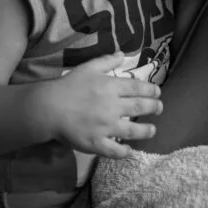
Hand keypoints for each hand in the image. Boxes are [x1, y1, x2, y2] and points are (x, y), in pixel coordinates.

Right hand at [43, 51, 161, 157]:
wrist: (48, 107)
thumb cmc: (68, 85)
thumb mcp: (88, 67)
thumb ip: (107, 61)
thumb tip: (122, 54)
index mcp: (111, 87)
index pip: (138, 88)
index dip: (151, 90)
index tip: (158, 92)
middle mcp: (112, 107)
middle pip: (140, 107)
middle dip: (154, 107)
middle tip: (160, 108)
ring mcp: (105, 127)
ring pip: (132, 131)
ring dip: (146, 131)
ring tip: (152, 130)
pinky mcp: (96, 143)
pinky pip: (114, 151)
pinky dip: (124, 152)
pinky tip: (129, 150)